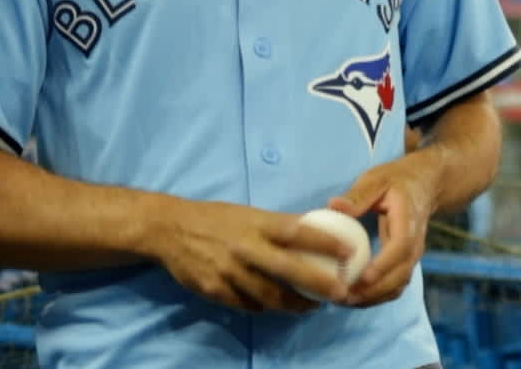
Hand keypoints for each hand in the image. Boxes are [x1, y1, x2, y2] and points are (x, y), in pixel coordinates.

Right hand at [150, 199, 356, 313]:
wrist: (170, 229)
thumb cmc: (217, 218)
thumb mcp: (250, 213)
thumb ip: (279, 224)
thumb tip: (318, 227)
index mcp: (257, 223)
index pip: (298, 231)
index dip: (326, 242)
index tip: (350, 252)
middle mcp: (245, 247)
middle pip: (288, 270)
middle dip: (317, 284)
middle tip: (341, 294)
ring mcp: (229, 272)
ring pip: (269, 296)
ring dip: (294, 305)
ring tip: (312, 306)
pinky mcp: (215, 291)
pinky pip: (247, 305)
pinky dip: (263, 307)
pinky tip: (274, 306)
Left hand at [328, 153, 439, 306]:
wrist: (425, 185)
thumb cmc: (396, 180)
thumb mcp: (376, 179)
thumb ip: (358, 195)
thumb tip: (334, 206)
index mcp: (408, 221)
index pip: (401, 247)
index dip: (383, 265)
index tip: (362, 278)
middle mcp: (415, 243)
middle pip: (401, 275)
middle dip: (374, 291)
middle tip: (344, 297)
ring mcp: (412, 256)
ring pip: (398, 285)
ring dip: (374, 298)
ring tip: (344, 301)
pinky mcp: (405, 263)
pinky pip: (394, 285)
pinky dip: (377, 296)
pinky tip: (354, 298)